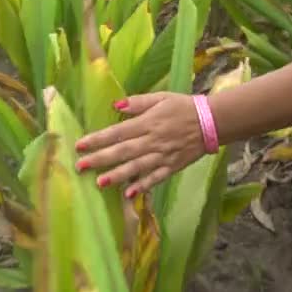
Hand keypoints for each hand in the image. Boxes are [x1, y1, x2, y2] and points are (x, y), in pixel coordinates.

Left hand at [75, 92, 206, 198]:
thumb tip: (116, 104)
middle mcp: (153, 141)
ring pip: (137, 167)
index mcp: (148, 123)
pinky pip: (156, 178)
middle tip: (80, 166)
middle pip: (123, 151)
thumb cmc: (183, 107)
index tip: (79, 145)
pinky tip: (129, 193)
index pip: (117, 132)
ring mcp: (163, 156)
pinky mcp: (172, 166)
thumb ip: (138, 102)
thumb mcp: (161, 98)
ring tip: (100, 183)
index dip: (98, 139)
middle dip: (100, 159)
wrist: (211, 122)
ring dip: (118, 175)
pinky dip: (143, 186)